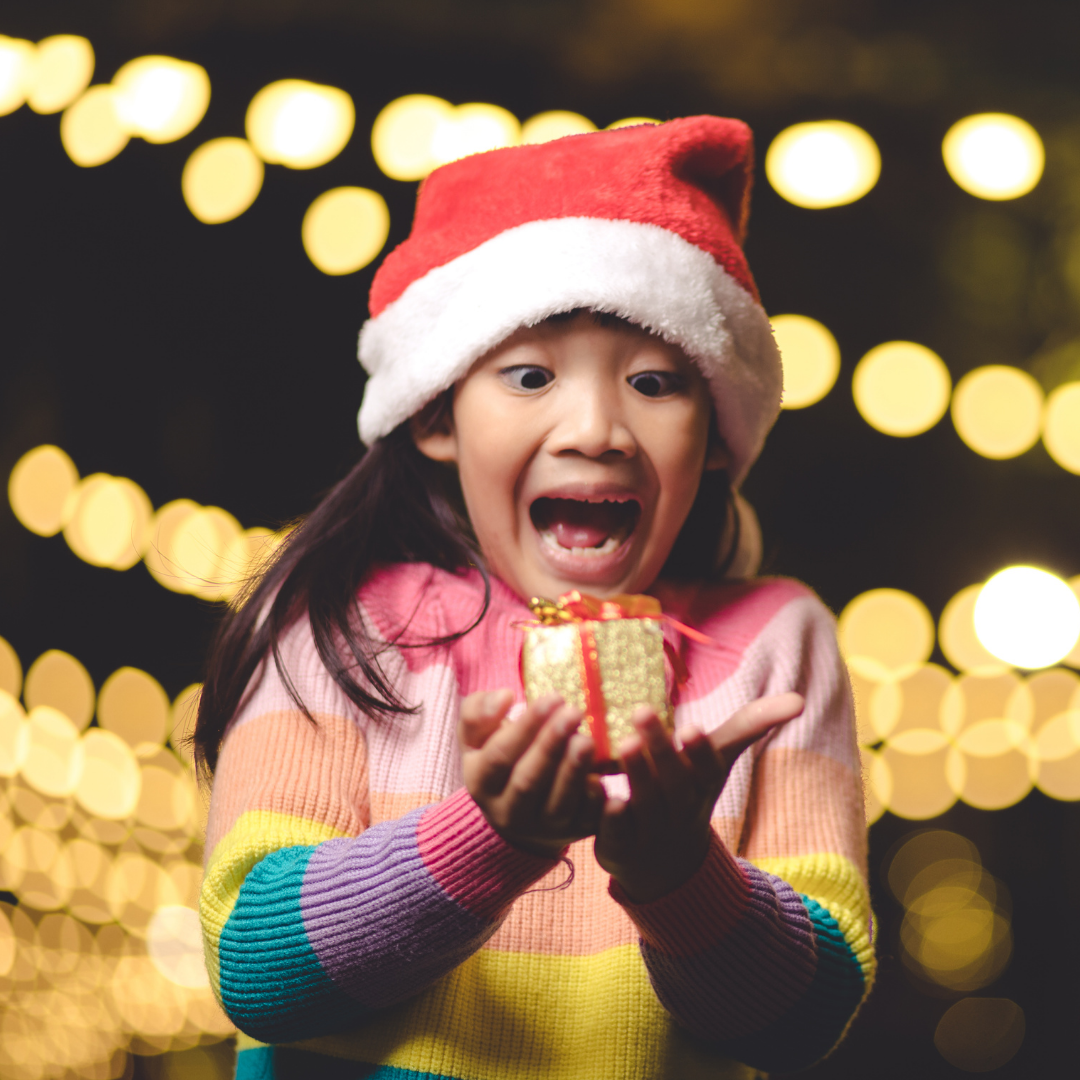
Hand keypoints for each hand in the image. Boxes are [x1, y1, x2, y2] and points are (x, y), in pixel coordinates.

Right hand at [459, 689, 605, 858]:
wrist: (519, 810)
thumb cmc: (500, 757)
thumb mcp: (477, 736)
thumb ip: (478, 712)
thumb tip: (505, 697)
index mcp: (482, 783)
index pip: (500, 755)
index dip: (526, 727)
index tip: (552, 697)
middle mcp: (507, 811)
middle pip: (528, 780)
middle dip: (551, 745)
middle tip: (574, 712)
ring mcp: (541, 827)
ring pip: (557, 803)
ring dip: (573, 771)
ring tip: (588, 740)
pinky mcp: (572, 833)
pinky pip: (584, 821)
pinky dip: (593, 801)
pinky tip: (601, 778)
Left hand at [594, 692, 804, 903]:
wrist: (665, 866)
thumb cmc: (690, 794)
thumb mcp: (718, 761)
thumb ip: (750, 726)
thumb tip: (800, 699)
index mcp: (703, 786)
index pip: (708, 768)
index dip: (701, 750)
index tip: (691, 727)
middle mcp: (680, 810)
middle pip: (674, 781)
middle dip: (661, 748)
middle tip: (641, 710)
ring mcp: (651, 832)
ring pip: (645, 803)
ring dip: (636, 774)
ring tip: (623, 742)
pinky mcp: (619, 848)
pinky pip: (614, 833)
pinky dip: (609, 817)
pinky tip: (600, 793)